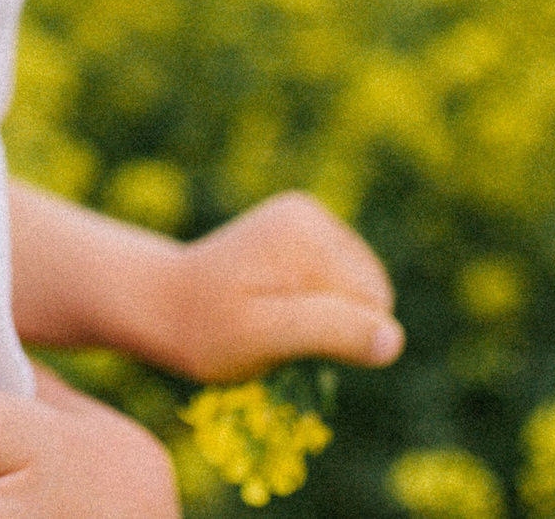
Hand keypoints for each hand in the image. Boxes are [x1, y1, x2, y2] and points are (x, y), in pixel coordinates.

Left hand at [162, 190, 401, 382]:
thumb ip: (329, 331)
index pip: (372, 304)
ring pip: (359, 292)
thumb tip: (393, 338)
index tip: (282, 334)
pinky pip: (341, 284)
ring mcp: (307, 219)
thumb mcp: (264, 337)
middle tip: (276, 330)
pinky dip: (317, 305)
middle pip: (370, 293)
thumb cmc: (207, 328)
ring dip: (325, 317)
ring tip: (273, 317)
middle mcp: (310, 214)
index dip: (337, 337)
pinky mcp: (302, 233)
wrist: (161, 304)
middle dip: (333, 324)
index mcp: (305, 231)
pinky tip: (276, 304)